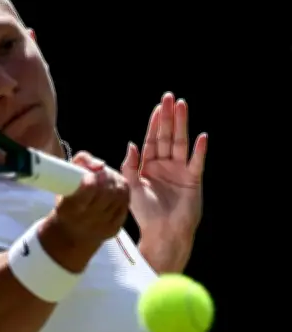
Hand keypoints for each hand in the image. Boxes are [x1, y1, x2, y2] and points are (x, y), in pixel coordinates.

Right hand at [52, 152, 130, 245]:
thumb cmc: (66, 202)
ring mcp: (103, 225)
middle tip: (102, 171)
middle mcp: (88, 219)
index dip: (94, 177)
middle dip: (107, 176)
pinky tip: (116, 187)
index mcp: (71, 207)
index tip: (91, 173)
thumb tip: (100, 164)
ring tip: (109, 177)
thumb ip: (80, 163)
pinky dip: (122, 192)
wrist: (71, 234)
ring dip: (116, 181)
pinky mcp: (115, 228)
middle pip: (107, 191)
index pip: (89, 189)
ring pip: (119, 196)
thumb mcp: (63, 182)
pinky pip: (125, 204)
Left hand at [121, 92, 207, 238]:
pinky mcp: (193, 181)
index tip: (157, 107)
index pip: (152, 139)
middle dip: (168, 117)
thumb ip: (130, 166)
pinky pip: (196, 163)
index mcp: (149, 165)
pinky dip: (199, 151)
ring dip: (182, 125)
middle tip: (170, 98)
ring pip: (181, 144)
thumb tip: (131, 144)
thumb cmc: (145, 213)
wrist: (162, 233)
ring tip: (183, 107)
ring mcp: (180, 171)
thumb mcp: (131, 187)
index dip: (154, 123)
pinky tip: (201, 137)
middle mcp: (166, 165)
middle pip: (167, 136)